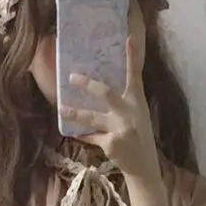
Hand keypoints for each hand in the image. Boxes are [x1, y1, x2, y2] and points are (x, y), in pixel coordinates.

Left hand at [59, 38, 161, 181]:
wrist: (144, 166)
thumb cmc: (139, 136)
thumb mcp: (138, 115)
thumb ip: (124, 102)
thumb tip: (101, 87)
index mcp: (137, 102)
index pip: (135, 75)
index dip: (132, 58)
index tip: (129, 39)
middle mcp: (129, 112)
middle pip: (105, 93)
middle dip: (87, 85)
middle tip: (71, 77)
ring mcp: (120, 128)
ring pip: (92, 117)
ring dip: (75, 112)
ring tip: (62, 108)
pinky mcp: (110, 143)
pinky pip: (91, 136)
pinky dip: (82, 134)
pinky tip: (72, 132)